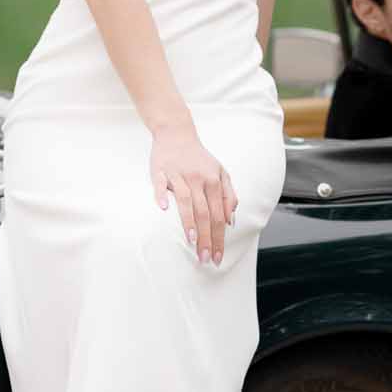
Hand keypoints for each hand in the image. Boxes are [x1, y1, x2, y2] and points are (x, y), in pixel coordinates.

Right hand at [150, 120, 238, 265]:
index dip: (219, 237)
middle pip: (205, 212)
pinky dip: (162, 195)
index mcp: (214, 181)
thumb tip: (230, 220)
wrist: (177, 132)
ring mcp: (178, 175)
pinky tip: (163, 209)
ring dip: (189, 222)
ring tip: (192, 242)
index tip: (217, 257)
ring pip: (186, 201)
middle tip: (205, 259)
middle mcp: (198, 178)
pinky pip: (160, 184)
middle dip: (207, 237)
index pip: (218, 215)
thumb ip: (229, 195)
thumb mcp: (220, 172)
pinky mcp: (160, 171)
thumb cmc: (199, 158)